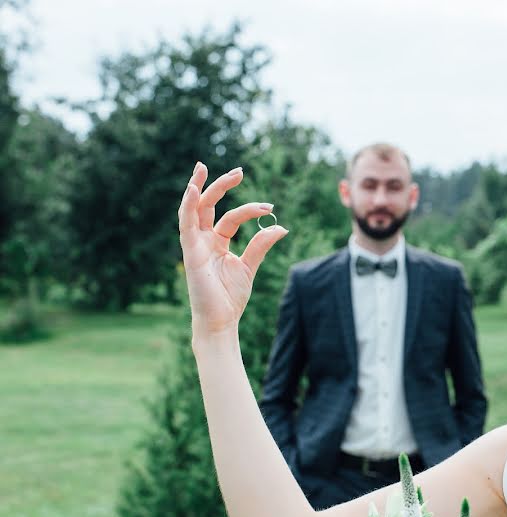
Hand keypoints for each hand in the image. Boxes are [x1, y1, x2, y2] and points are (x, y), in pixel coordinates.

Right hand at [178, 162, 287, 337]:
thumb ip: (261, 245)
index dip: (249, 209)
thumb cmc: (231, 297)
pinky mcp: (190, 252)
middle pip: (208, 205)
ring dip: (198, 187)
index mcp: (217, 243)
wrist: (221, 320)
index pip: (230, 217)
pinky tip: (194, 188)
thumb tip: (280, 226)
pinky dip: (188, 206)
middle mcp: (203, 241)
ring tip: (203, 167)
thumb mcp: (250, 266)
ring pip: (193, 209)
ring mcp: (194, 245)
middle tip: (239, 171)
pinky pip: (185, 224)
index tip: (270, 208)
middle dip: (220, 186)